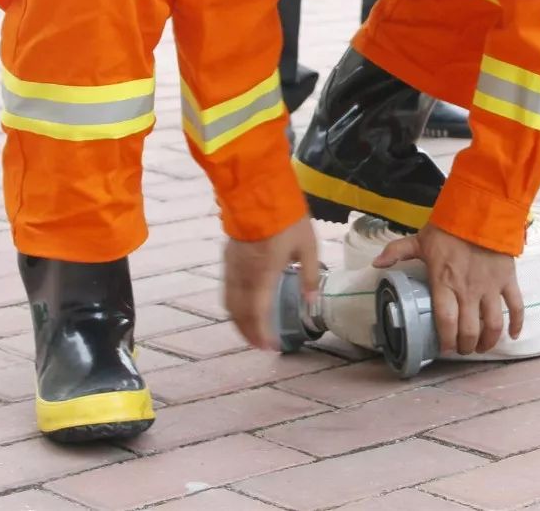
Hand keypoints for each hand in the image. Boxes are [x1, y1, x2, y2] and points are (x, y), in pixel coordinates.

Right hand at [222, 218, 319, 350]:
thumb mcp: (307, 247)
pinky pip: (227, 290)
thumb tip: (312, 302)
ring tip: (252, 331)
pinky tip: (244, 307)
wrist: (258, 192)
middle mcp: (243, 275)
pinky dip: (234, 306)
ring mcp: (232, 267)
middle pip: (239, 314)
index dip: (262, 334)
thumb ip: (308, 276)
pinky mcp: (228, 258)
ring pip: (229, 303)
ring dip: (239, 322)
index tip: (270, 347)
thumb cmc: (288, 219)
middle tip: (261, 345)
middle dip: (248, 333)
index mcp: (263, 275)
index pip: (258, 314)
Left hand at [373, 223, 523, 355]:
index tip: (445, 348)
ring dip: (488, 340)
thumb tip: (376, 264)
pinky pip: (516, 306)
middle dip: (466, 346)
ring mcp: (491, 287)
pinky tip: (513, 335)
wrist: (481, 210)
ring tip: (482, 346)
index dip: (446, 340)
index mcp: (445, 282)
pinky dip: (517, 323)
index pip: (446, 321)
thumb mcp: (420, 240)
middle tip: (462, 349)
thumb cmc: (449, 228)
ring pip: (493, 323)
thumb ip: (397, 252)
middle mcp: (468, 290)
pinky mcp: (508, 280)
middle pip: (470, 329)